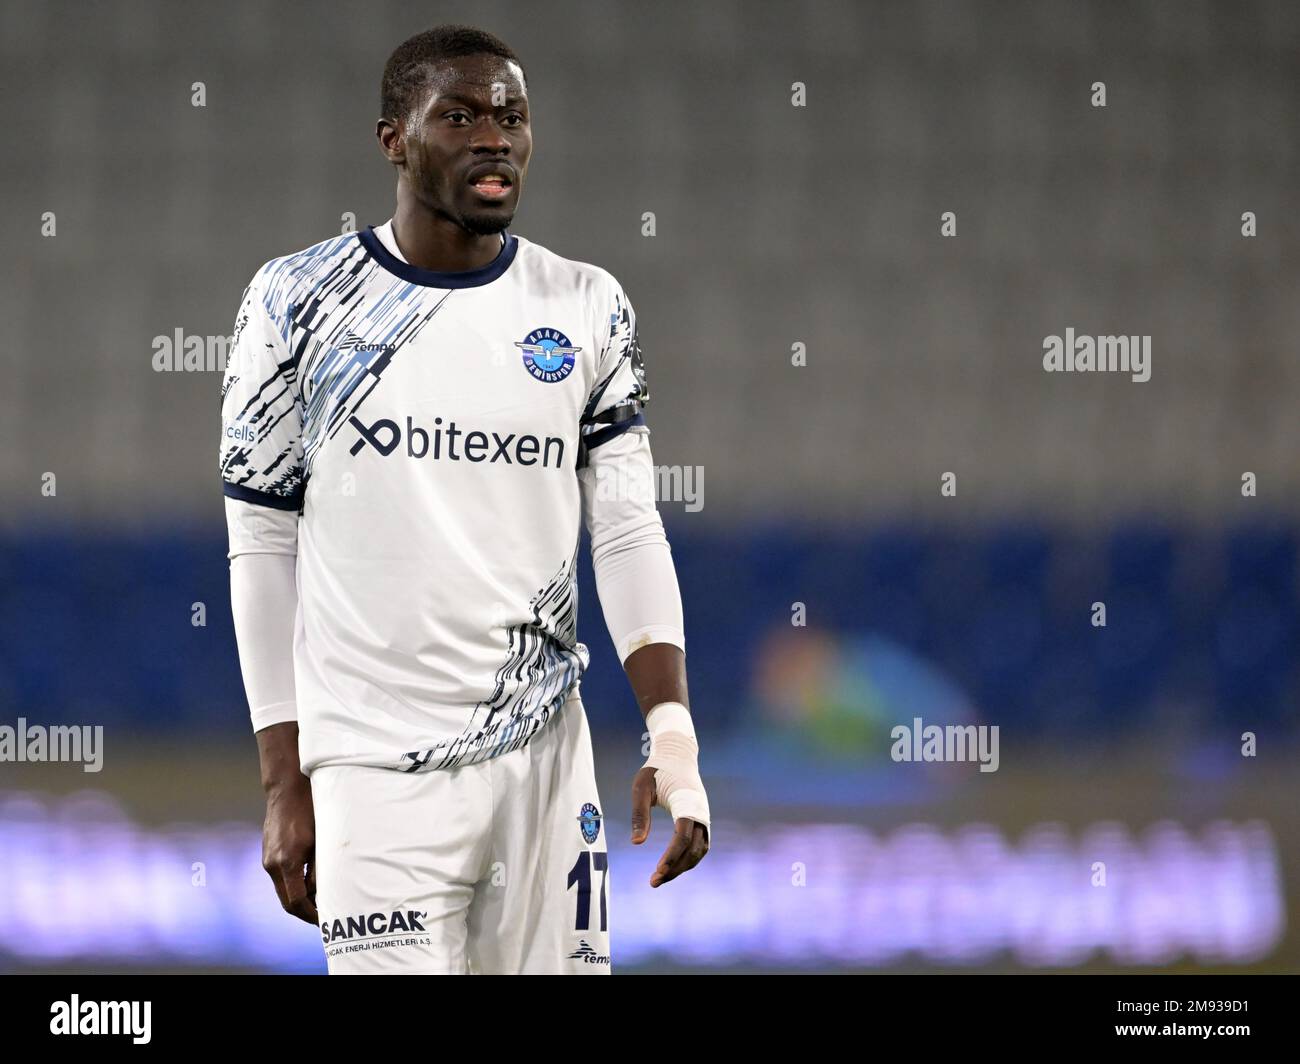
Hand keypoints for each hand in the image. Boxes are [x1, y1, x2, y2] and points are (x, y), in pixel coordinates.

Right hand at [262, 773, 317, 923]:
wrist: (287, 790)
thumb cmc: (309, 811)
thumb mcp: (321, 840)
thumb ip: (319, 868)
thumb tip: (322, 892)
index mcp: (287, 862)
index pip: (296, 902)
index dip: (311, 914)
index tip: (324, 920)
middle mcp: (273, 864)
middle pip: (286, 901)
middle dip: (304, 912)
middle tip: (323, 916)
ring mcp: (267, 859)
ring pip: (282, 890)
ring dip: (298, 899)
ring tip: (319, 901)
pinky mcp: (268, 853)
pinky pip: (280, 877)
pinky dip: (293, 885)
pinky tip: (309, 883)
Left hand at [630, 765, 709, 886]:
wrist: (677, 756)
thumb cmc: (656, 770)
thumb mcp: (641, 788)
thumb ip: (639, 814)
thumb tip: (636, 843)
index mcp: (687, 803)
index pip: (682, 837)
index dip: (671, 856)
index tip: (656, 871)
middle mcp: (700, 812)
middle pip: (692, 849)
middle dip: (674, 868)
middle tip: (653, 882)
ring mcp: (704, 817)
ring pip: (699, 851)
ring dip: (682, 867)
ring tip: (660, 878)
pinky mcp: (701, 820)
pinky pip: (700, 846)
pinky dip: (688, 859)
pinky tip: (672, 867)